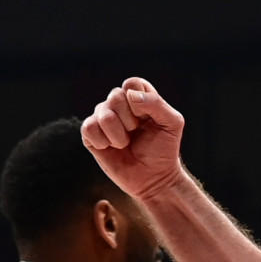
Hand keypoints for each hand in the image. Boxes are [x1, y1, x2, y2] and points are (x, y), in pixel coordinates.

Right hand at [81, 77, 187, 200]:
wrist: (153, 178)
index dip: (138, 101)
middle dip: (129, 120)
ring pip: (101, 113)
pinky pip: (88, 128)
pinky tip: (110, 148)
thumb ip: (156, 104)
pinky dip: (102, 141)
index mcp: (139, 96)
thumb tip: (130, 95)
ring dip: (118, 134)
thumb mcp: (172, 123)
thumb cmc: (164, 149)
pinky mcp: (91, 135)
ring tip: (125, 144)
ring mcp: (103, 118)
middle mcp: (119, 104)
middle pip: (115, 96)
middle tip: (136, 132)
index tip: (147, 118)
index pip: (131, 83)